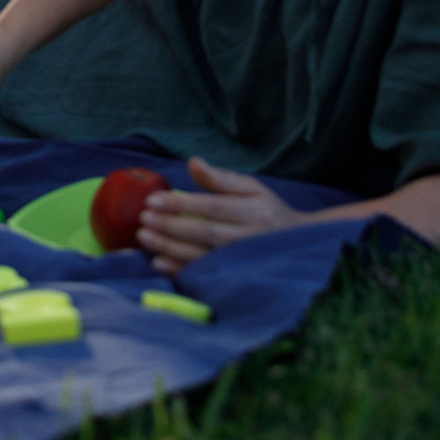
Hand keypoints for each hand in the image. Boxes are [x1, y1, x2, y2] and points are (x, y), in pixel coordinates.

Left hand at [134, 156, 301, 272]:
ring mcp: (240, 261)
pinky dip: (179, 271)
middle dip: (171, 226)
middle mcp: (247, 238)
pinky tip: (158, 263)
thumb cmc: (266, 210)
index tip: (152, 200)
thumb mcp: (251, 188)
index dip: (182, 204)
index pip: (212, 207)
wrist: (296, 243)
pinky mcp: (232, 277)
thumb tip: (193, 162)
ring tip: (143, 238)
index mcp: (253, 212)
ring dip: (170, 248)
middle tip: (143, 218)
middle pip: (205, 232)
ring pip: (201, 256)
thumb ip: (220, 179)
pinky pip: (203, 275)